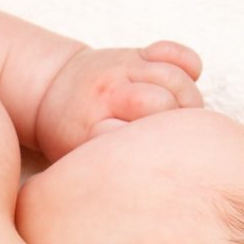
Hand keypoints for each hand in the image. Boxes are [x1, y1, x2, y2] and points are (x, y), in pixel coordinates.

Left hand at [34, 41, 202, 159]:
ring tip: (185, 120)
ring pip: (173, 77)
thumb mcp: (78, 163)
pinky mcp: (136, 54)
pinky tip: (190, 78)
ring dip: (191, 98)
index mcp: (91, 130)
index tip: (164, 163)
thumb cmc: (71, 136)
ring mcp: (123, 70)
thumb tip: (152, 191)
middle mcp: (108, 96)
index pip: (137, 138)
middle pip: (162, 103)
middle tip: (179, 140)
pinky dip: (189, 64)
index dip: (158, 150)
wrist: (53, 89)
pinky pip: (174, 52)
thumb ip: (108, 171)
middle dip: (181, 123)